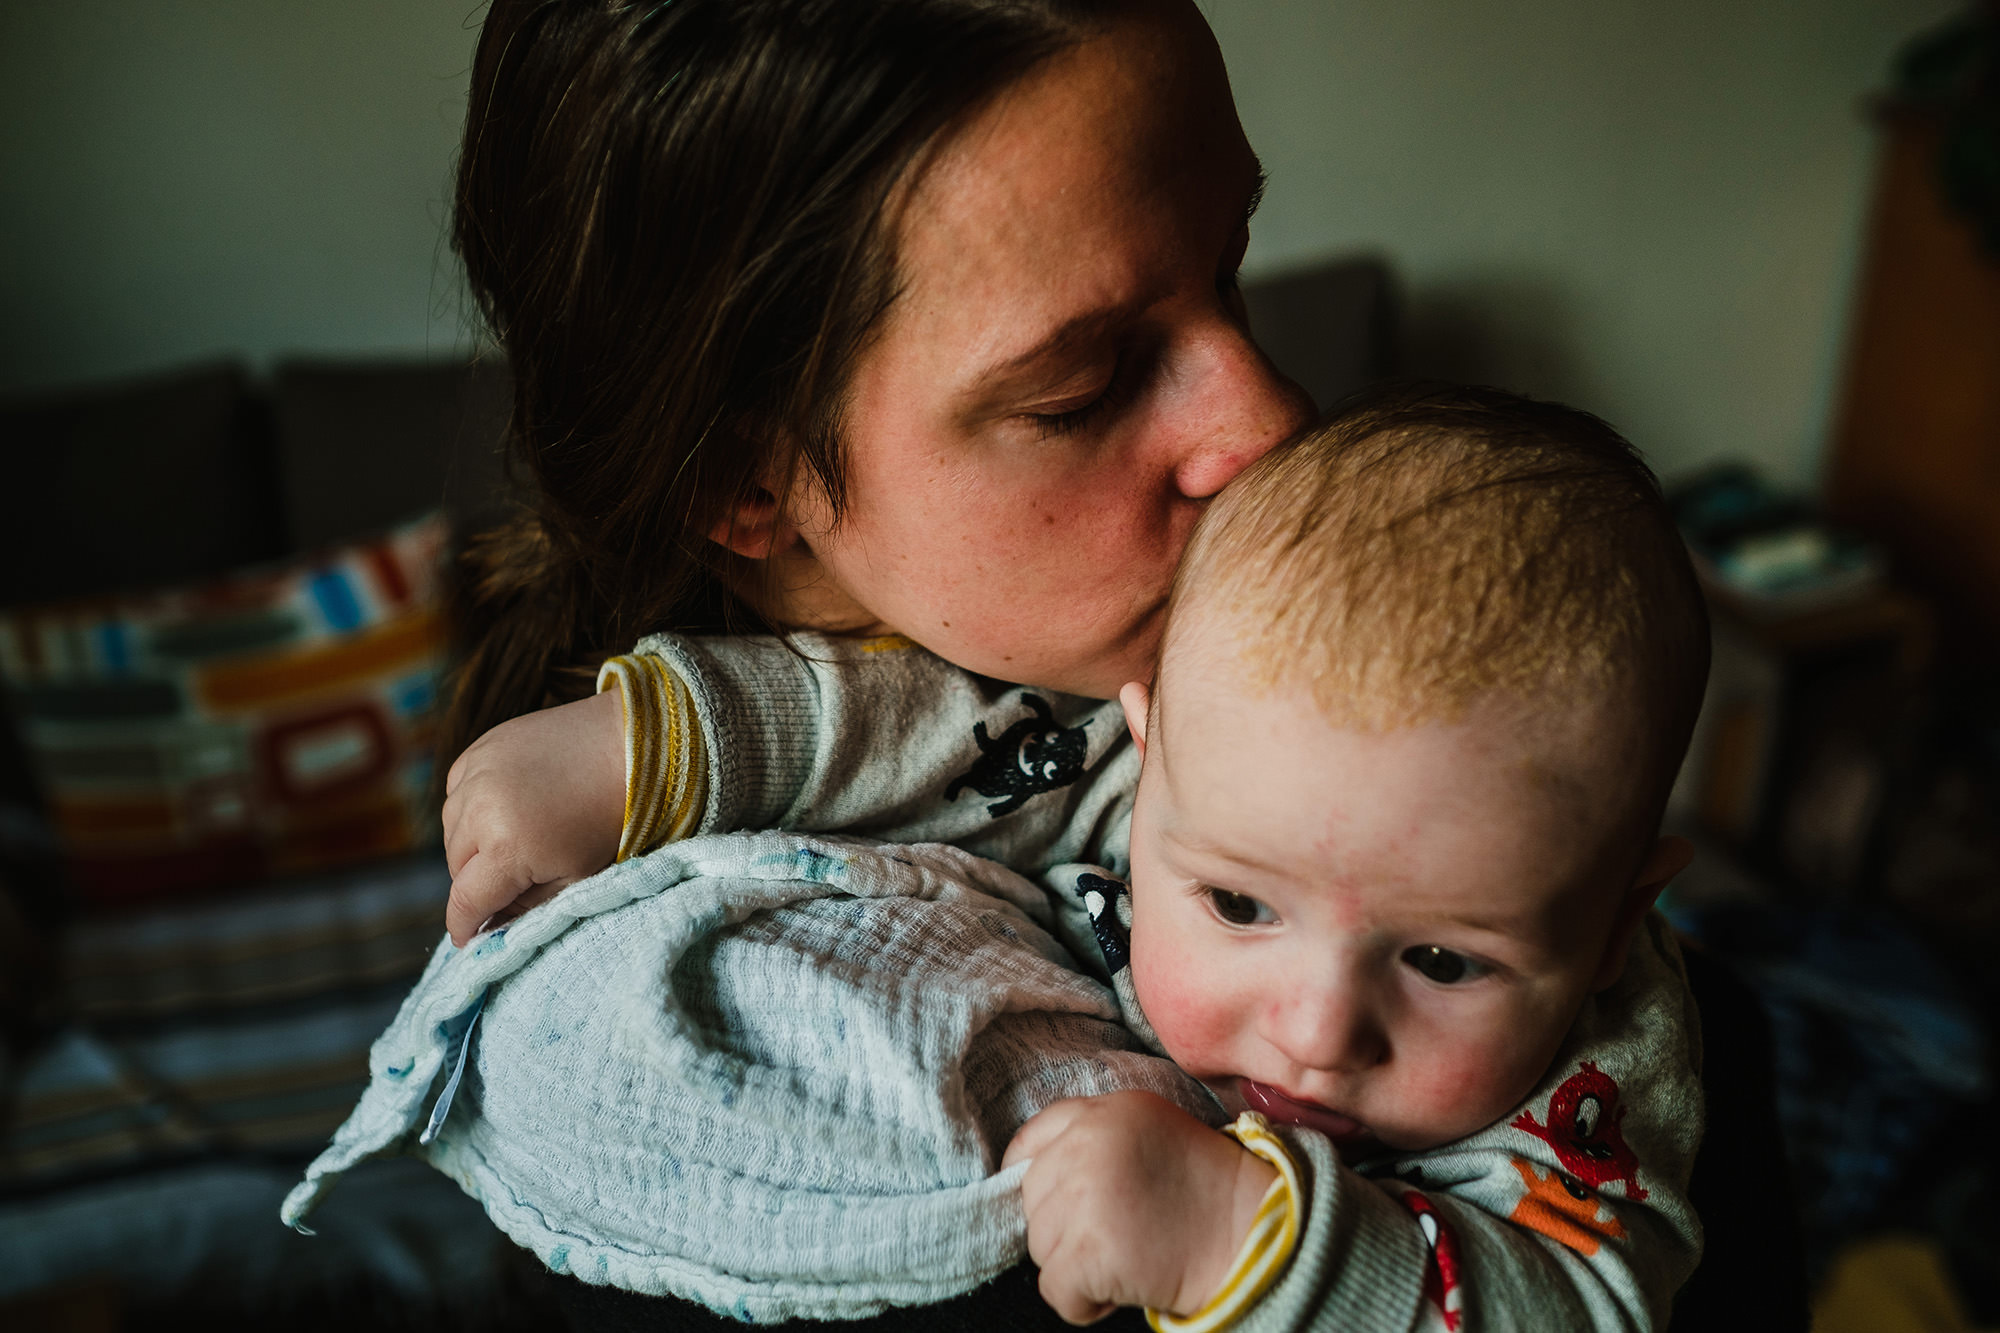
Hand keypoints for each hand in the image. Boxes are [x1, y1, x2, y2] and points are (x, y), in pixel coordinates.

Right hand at [442, 688, 625, 945]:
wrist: (636, 747)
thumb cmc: (614, 819)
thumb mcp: (578, 877)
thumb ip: (528, 908)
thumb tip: (492, 929)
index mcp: (508, 847)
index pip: (465, 899)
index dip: (463, 925)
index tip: (467, 940)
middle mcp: (482, 808)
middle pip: (455, 864)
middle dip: (474, 883)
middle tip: (507, 886)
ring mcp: (479, 771)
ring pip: (452, 827)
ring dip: (470, 844)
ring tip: (509, 845)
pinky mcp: (483, 746)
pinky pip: (458, 789)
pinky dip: (471, 805)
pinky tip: (502, 809)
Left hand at [1002, 1091, 1276, 1324]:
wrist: (1252, 1234)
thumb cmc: (1205, 1193)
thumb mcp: (1148, 1133)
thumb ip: (1094, 1141)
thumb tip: (1035, 1178)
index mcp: (1103, 1112)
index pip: (1028, 1142)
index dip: (1035, 1179)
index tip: (1057, 1204)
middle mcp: (1088, 1143)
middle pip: (1032, 1198)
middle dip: (1062, 1228)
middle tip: (1116, 1236)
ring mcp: (1087, 1194)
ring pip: (1040, 1246)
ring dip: (1074, 1264)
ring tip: (1127, 1257)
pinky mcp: (1091, 1249)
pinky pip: (1055, 1289)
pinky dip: (1083, 1302)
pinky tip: (1120, 1289)